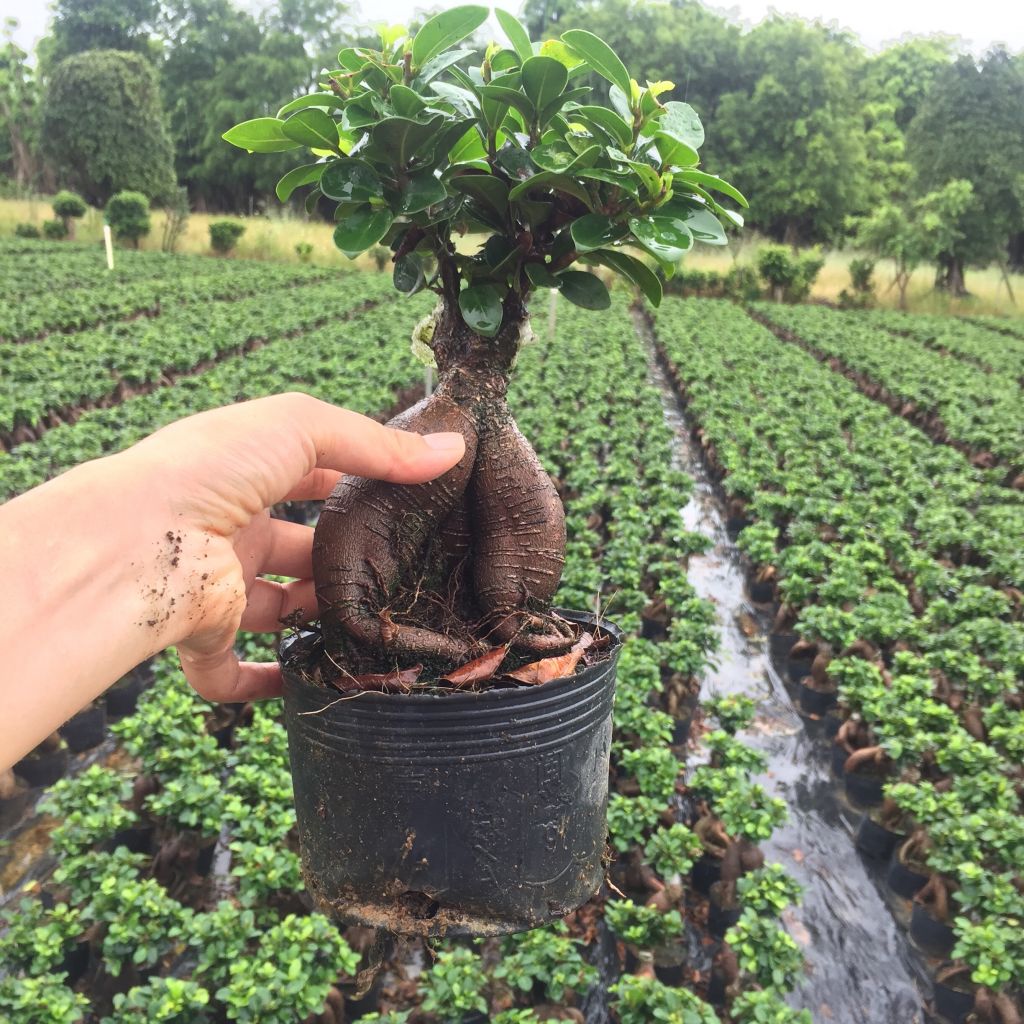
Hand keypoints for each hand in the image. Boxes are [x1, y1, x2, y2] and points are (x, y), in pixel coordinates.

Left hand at [127, 392, 464, 702]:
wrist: (136, 541)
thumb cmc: (212, 467)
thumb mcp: (301, 429)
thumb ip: (377, 445)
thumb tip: (453, 452)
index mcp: (246, 472)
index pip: (311, 477)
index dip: (356, 485)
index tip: (409, 501)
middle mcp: (230, 527)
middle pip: (299, 548)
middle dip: (345, 558)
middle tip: (403, 570)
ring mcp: (217, 583)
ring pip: (280, 609)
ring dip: (321, 616)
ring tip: (377, 620)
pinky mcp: (205, 636)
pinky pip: (234, 672)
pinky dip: (271, 681)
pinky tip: (314, 680)